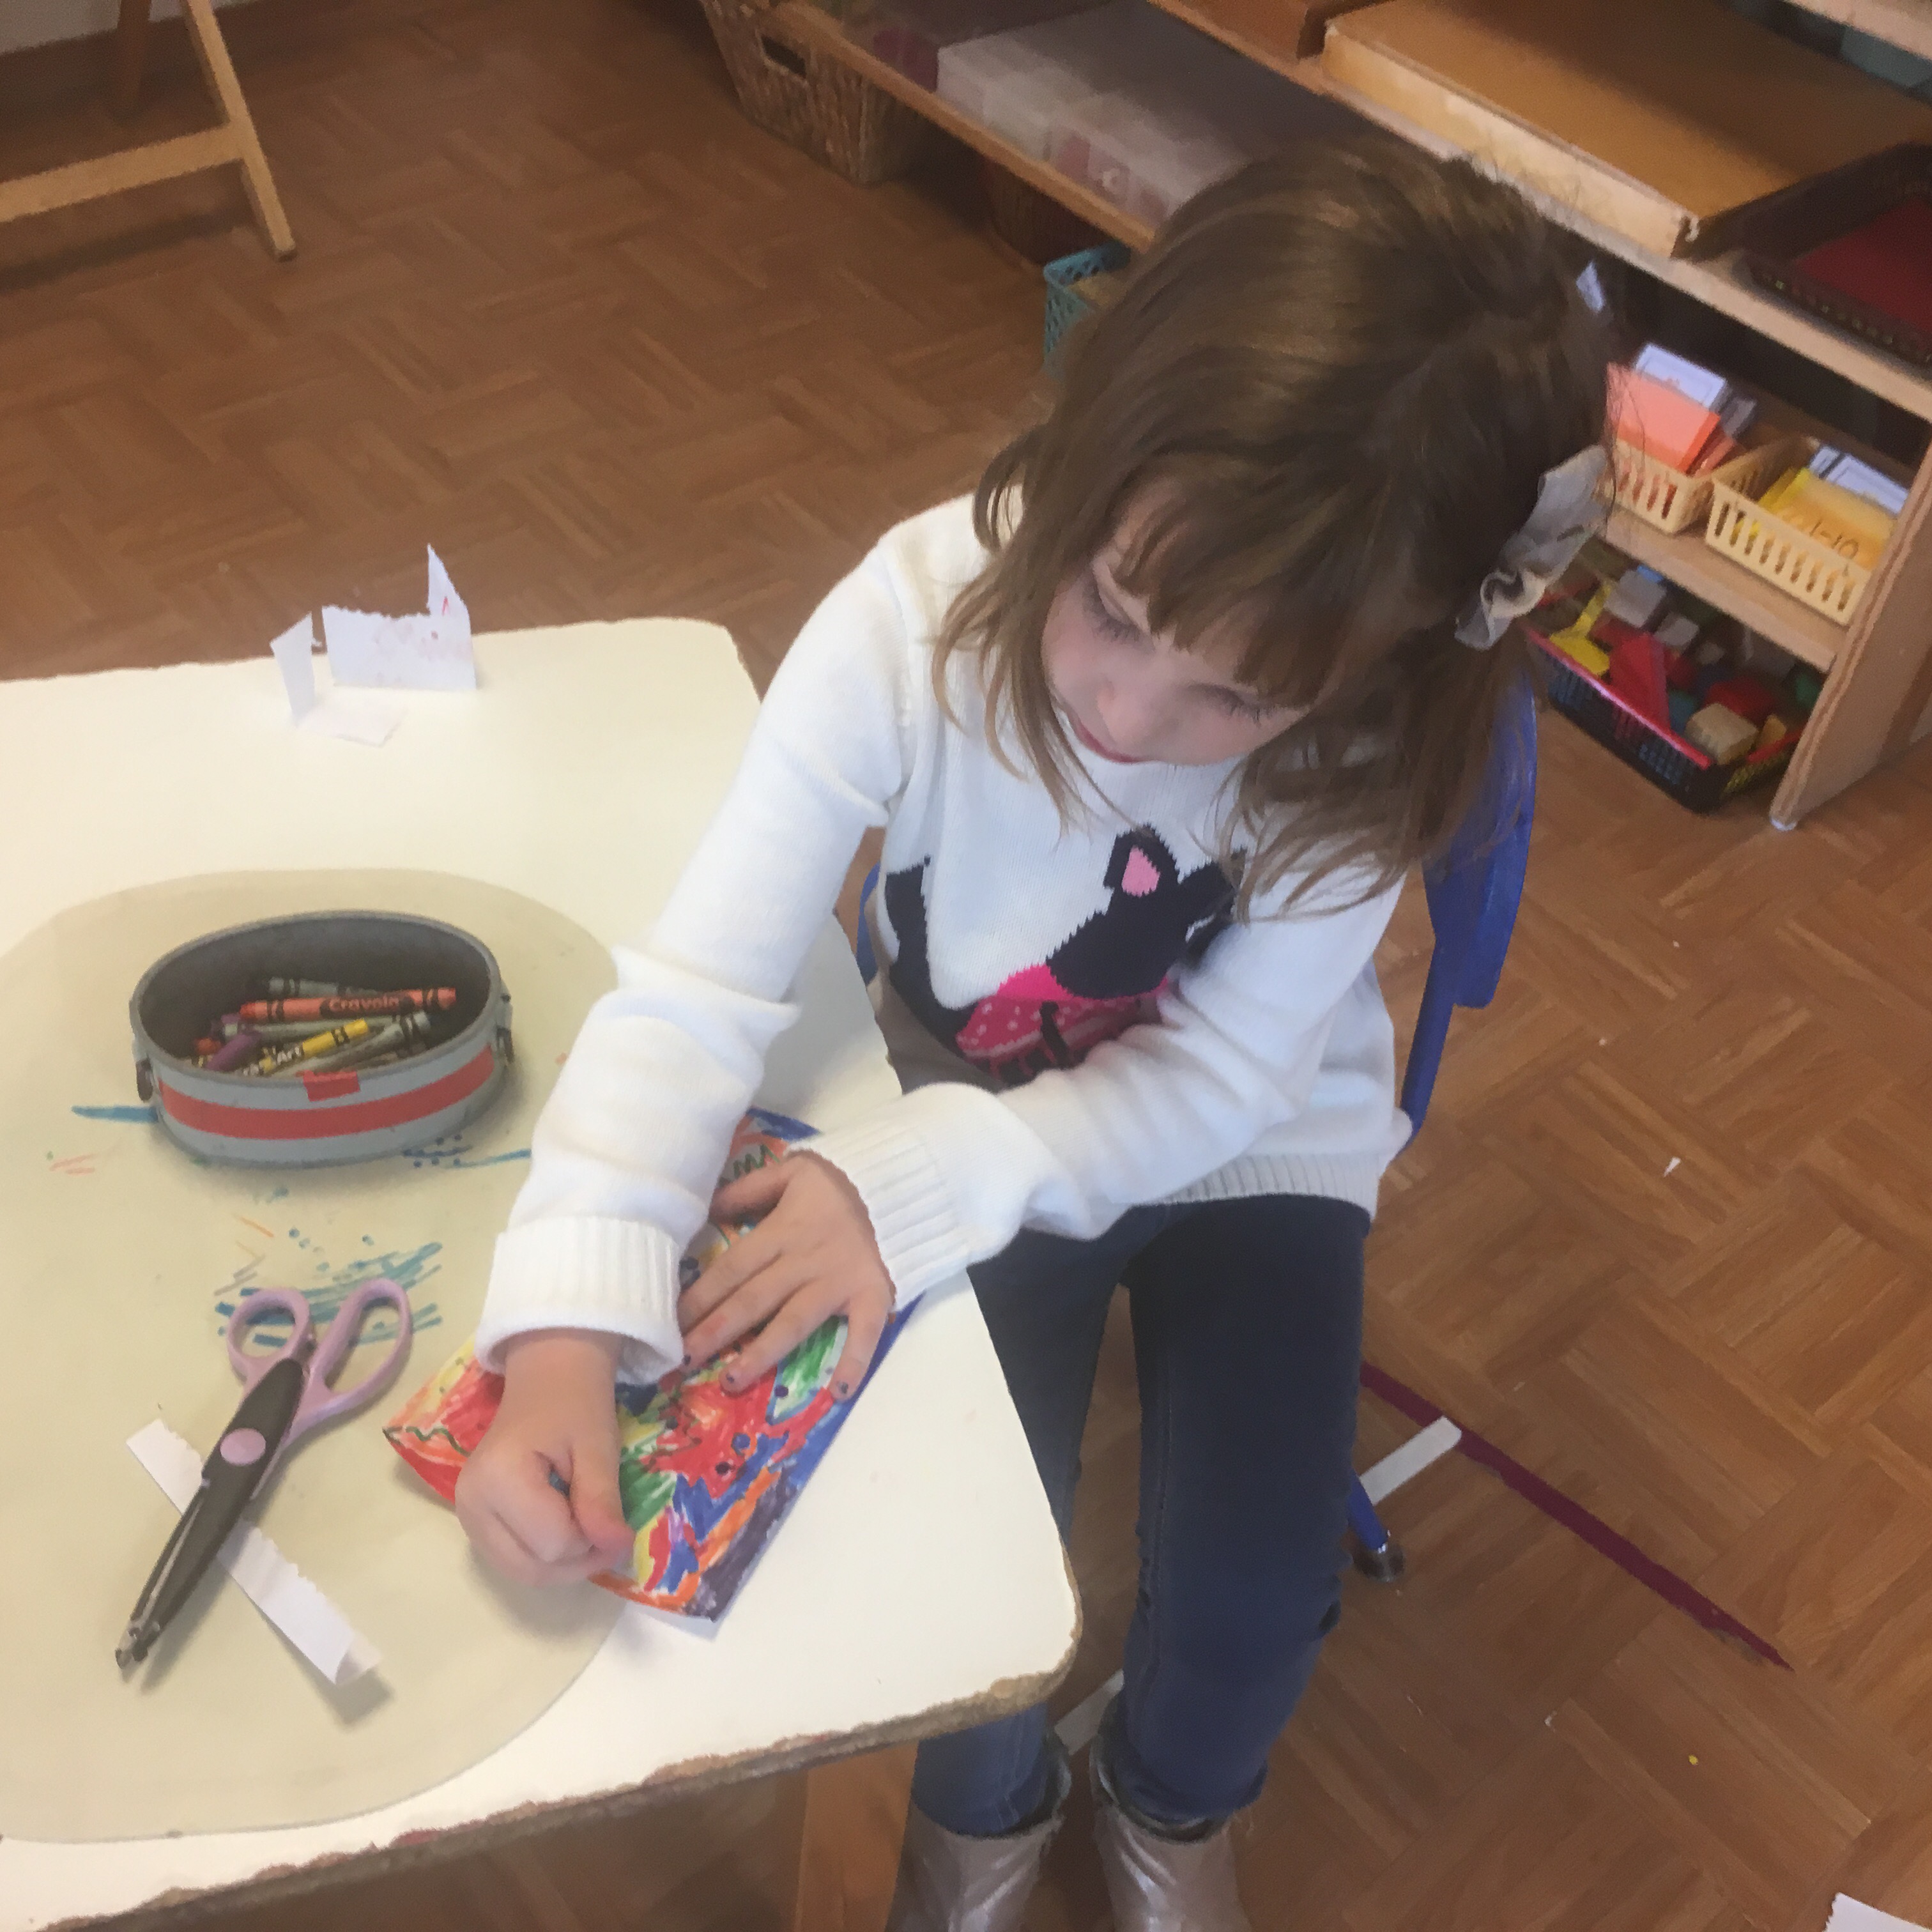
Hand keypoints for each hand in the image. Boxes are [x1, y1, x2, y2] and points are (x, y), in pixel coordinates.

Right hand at [454, 1329, 635, 1587]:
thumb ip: (601, 1500)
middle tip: (608, 1530)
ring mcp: (465, 1515)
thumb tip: (618, 1550)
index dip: (593, 1540)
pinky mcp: (472, 1521)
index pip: (554, 1545)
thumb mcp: (598, 1446)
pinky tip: (563, 1526)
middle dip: (579, 1560)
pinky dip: (544, 1556)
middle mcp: (470, 1503)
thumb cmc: (574, 1404)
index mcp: (498, 1478)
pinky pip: (512, 1560)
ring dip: (564, 1564)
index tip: (617, 1518)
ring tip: (588, 1527)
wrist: (545, 1377)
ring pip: (521, 1572)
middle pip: (533, 1569)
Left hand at [680, 1152, 894, 1397]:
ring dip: (763, 1353)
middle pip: (754, 1299)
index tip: (669, 1324)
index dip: (700, 1297)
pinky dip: (854, 1362)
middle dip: (716, 1331)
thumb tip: (702, 1211)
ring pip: (794, 1322)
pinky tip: (837, 1393)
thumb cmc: (837, 1185)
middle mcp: (805, 1261)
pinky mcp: (872, 1296)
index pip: (732, 1269)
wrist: (897, 1185)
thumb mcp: (790, 1172)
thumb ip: (747, 1191)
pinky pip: (863, 1333)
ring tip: (732, 1381)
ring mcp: (839, 1282)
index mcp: (782, 1231)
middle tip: (683, 1360)